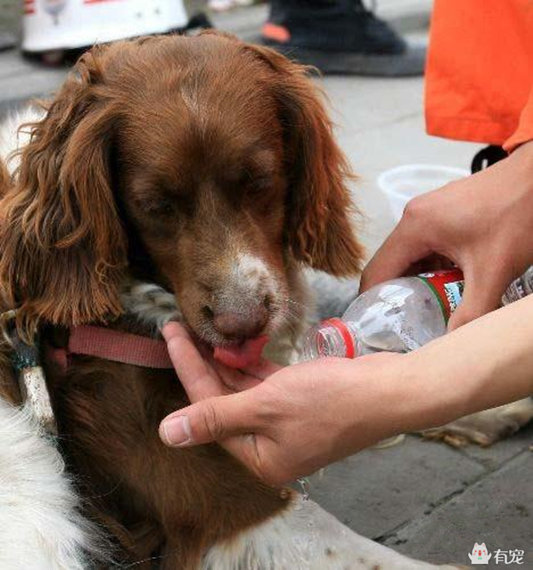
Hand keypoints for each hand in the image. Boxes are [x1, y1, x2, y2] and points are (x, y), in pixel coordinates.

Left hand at [159, 322, 407, 485]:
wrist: (390, 390)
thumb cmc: (331, 401)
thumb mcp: (267, 407)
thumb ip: (216, 416)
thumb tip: (166, 435)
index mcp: (259, 457)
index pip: (208, 409)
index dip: (187, 369)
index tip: (171, 334)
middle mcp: (269, 443)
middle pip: (224, 399)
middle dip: (203, 363)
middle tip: (181, 327)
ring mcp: (287, 422)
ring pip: (244, 390)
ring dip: (225, 362)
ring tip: (203, 331)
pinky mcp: (301, 401)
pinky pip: (266, 383)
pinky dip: (252, 365)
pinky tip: (236, 346)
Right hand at [361, 141, 532, 329]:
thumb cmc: (518, 213)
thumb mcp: (493, 271)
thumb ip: (472, 312)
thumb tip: (452, 342)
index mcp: (414, 227)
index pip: (377, 272)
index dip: (373, 302)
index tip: (378, 326)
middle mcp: (413, 217)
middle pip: (391, 265)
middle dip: (399, 295)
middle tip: (409, 322)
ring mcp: (427, 212)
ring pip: (410, 256)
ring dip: (418, 282)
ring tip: (431, 307)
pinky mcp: (441, 212)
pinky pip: (426, 245)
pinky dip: (433, 267)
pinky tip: (450, 282)